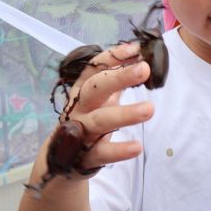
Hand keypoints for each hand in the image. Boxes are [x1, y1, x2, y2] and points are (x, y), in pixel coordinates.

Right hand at [60, 42, 155, 172]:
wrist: (61, 160)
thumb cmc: (88, 120)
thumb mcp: (101, 97)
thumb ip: (118, 78)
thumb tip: (142, 56)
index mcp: (82, 90)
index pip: (94, 67)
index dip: (113, 56)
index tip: (136, 49)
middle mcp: (79, 107)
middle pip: (95, 89)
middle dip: (119, 77)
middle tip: (145, 69)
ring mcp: (79, 132)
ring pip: (99, 120)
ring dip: (124, 114)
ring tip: (150, 109)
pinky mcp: (85, 156)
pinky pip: (102, 152)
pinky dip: (118, 150)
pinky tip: (137, 147)